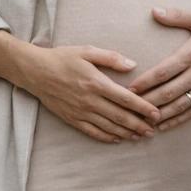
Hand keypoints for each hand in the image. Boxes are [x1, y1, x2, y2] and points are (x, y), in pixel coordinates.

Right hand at [0, 0, 157, 142]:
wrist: (35, 71)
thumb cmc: (62, 58)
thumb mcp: (87, 50)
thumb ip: (111, 58)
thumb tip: (133, 65)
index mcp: (96, 82)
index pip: (125, 98)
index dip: (143, 107)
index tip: (156, 113)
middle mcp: (89, 100)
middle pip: (120, 116)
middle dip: (139, 124)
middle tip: (153, 130)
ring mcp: (80, 112)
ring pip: (108, 127)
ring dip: (126, 133)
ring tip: (140, 136)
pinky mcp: (71, 119)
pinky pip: (92, 132)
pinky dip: (106, 137)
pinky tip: (117, 139)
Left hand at [129, 8, 190, 129]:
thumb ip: (176, 16)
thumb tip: (154, 11)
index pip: (163, 72)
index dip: (145, 82)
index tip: (130, 88)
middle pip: (167, 92)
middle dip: (147, 102)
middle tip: (130, 108)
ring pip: (178, 106)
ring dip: (159, 115)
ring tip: (142, 120)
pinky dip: (176, 121)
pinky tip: (163, 125)